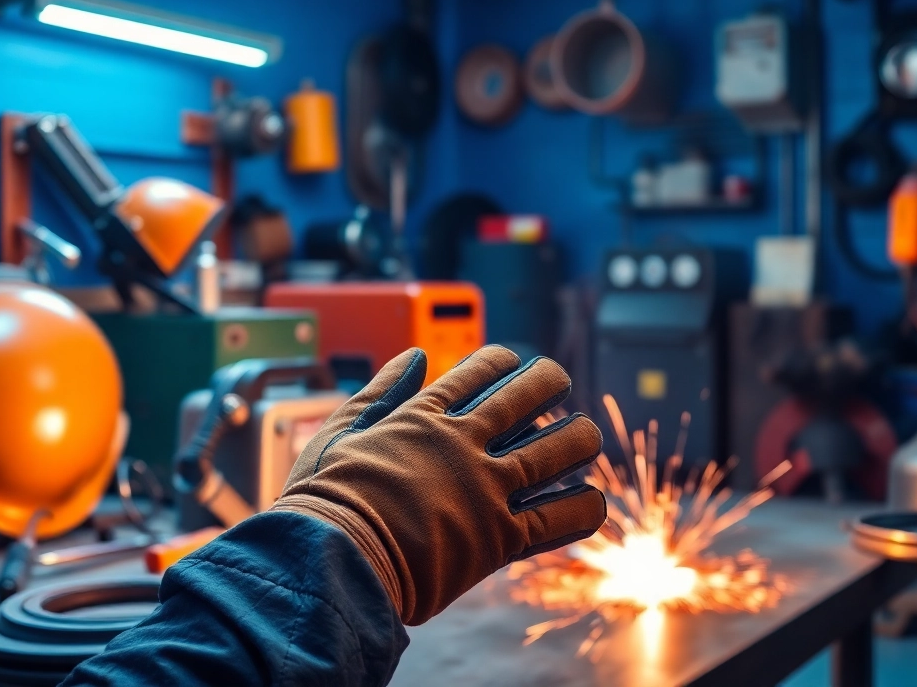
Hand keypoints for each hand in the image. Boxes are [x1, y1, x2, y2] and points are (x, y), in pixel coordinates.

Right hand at [272, 345, 604, 624]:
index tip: (514, 362)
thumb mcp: (339, 433)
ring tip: (587, 436)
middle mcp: (463, 444)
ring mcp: (486, 488)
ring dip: (579, 438)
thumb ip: (379, 392)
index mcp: (424, 417)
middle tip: (560, 384)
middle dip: (551, 383)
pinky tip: (592, 500)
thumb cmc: (324, 502)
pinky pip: (559, 517)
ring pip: (557, 449)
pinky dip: (583, 507)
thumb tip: (416, 356)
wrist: (333, 560)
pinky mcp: (500, 536)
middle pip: (527, 397)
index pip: (478, 371)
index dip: (503, 360)